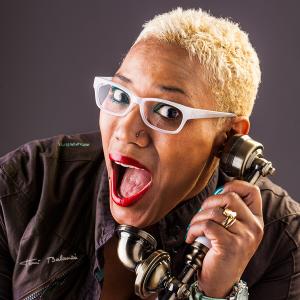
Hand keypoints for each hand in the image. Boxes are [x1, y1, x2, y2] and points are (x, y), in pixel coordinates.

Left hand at [185, 180, 263, 297]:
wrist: (220, 282)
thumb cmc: (222, 254)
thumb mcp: (233, 231)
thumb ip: (230, 212)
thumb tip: (217, 193)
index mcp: (255, 220)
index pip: (251, 191)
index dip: (233, 185)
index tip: (220, 192)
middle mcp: (253, 227)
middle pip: (229, 197)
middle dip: (209, 202)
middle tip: (202, 214)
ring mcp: (243, 237)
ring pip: (215, 212)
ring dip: (197, 218)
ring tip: (195, 228)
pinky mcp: (230, 245)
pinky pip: (206, 225)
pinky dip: (193, 229)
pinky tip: (192, 236)